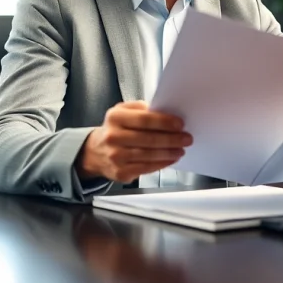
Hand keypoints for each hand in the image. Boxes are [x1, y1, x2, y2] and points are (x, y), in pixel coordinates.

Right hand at [76, 101, 191, 182]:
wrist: (95, 151)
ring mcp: (116, 156)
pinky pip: (146, 168)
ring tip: (181, 149)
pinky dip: (161, 163)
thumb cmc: (116, 129)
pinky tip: (170, 159)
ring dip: (169, 153)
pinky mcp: (120, 172)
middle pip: (149, 139)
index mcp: (115, 117)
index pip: (144, 119)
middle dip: (172, 139)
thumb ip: (142, 110)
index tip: (180, 124)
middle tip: (186, 138)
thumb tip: (166, 114)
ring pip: (149, 155)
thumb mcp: (123, 112)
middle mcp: (113, 137)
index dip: (164, 122)